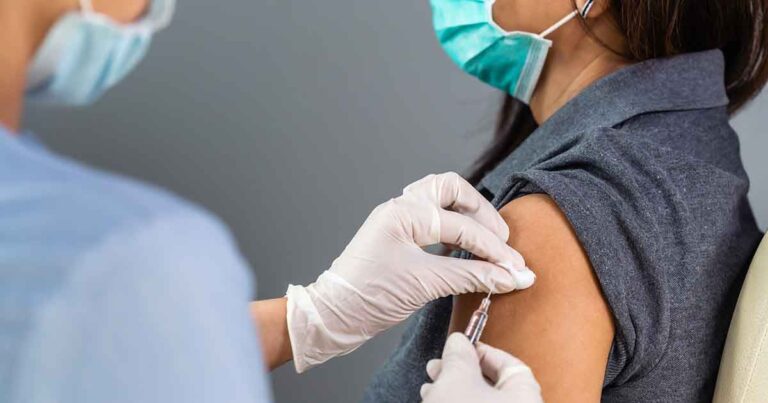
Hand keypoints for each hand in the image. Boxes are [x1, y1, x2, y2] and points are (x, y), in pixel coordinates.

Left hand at [285, 172, 534, 371]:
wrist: (333, 315)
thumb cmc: (368, 297)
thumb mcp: (425, 284)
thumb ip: (472, 277)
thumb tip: (511, 277)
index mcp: (403, 213)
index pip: (462, 225)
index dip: (493, 249)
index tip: (517, 269)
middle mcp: (400, 208)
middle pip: (452, 189)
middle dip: (482, 213)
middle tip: (501, 242)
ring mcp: (397, 220)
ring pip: (441, 199)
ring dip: (468, 215)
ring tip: (488, 242)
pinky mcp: (398, 236)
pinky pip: (433, 219)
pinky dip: (454, 229)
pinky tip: (466, 249)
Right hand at [420, 333, 542, 402]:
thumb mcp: (456, 379)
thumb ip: (459, 355)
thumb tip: (458, 341)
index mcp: (526, 395)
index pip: (510, 363)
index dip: (482, 350)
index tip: (462, 346)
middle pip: (493, 383)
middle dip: (461, 371)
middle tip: (441, 365)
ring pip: (481, 399)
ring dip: (454, 388)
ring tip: (431, 386)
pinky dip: (458, 402)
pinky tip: (436, 399)